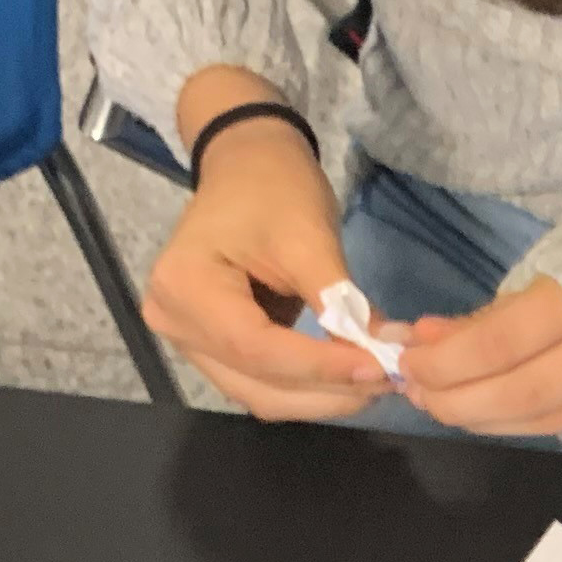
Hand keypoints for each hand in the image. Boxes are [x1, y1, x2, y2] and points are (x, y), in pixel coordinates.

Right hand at [142, 77, 392, 419]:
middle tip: (387, 381)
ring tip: (373, 381)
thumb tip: (382, 352)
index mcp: (185, 287)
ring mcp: (188, 341)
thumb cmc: (272, 187)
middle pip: (257, 382)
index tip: (379, 368)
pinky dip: (305, 386)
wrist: (246, 165)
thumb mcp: (308, 237)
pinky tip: (346, 377)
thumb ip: (341, 301)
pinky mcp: (211, 348)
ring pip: (260, 393)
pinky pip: (260, 382)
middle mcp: (174, 323)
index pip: (258, 349)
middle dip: (326, 391)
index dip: (321, 367)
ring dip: (319, 397)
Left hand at [395, 276, 561, 438]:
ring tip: (438, 402)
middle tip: (416, 389)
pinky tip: (482, 413)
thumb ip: (497, 306)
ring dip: (479, 417)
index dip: (445, 358)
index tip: (406, 355)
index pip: (501, 342)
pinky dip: (513, 423)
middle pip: (519, 392)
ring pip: (541, 418)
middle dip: (455, 398)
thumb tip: (425, 336)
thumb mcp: (561, 257)